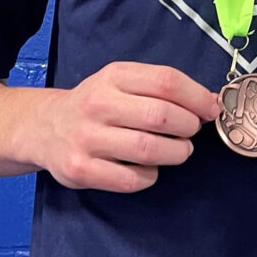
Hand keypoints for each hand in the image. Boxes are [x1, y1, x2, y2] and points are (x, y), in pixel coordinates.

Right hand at [38, 62, 217, 193]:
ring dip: (176, 153)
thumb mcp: (122, 83)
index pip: (166, 81)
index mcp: (114, 76)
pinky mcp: (82, 170)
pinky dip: (151, 175)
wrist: (45, 127)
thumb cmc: (96, 104)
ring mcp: (88, 138)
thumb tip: (210, 102)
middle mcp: (98, 104)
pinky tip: (149, 167)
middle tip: (191, 132)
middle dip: (189, 127)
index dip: (197, 97)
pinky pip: (132, 179)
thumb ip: (161, 89)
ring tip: (178, 150)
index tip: (211, 109)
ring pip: (149, 149)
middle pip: (162, 116)